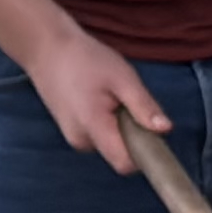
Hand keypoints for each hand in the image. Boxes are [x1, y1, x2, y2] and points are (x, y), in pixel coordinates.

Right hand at [14, 28, 174, 169]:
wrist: (46, 48)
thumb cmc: (84, 58)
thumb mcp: (122, 77)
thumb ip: (143, 106)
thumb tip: (165, 130)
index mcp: (93, 128)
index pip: (125, 164)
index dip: (143, 154)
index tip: (151, 131)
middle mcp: (81, 141)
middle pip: (119, 153)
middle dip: (131, 133)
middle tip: (125, 100)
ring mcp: (73, 137)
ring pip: (110, 143)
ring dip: (118, 125)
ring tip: (108, 95)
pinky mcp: (70, 130)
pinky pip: (98, 135)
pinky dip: (106, 122)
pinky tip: (97, 97)